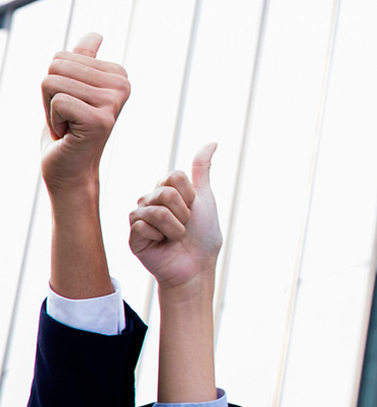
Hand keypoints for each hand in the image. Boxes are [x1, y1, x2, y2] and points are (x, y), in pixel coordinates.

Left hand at [40, 32, 130, 196]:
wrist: (70, 168)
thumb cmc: (69, 128)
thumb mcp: (74, 89)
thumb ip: (85, 60)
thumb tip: (96, 34)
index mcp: (118, 74)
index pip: (61, 56)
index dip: (56, 82)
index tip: (72, 105)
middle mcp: (122, 85)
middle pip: (55, 66)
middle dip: (50, 94)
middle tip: (67, 116)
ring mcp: (113, 103)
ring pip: (52, 83)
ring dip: (50, 109)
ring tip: (68, 124)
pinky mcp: (100, 120)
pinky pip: (56, 102)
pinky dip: (53, 121)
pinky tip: (69, 134)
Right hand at [129, 143, 221, 295]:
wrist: (197, 265)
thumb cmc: (203, 233)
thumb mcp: (206, 197)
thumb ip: (202, 169)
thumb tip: (213, 141)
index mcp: (164, 189)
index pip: (174, 176)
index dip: (190, 195)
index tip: (193, 209)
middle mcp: (148, 200)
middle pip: (165, 192)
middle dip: (184, 212)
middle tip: (184, 226)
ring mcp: (138, 218)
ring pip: (156, 210)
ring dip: (175, 227)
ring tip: (174, 237)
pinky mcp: (132, 236)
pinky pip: (144, 226)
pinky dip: (160, 237)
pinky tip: (161, 244)